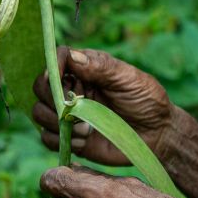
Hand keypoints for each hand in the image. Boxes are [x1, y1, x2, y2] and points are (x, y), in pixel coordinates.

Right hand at [33, 48, 176, 167]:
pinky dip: (61, 140)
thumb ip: (101, 67)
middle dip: (51, 98)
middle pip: (40, 86)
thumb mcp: (129, 79)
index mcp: (86, 69)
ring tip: (85, 129)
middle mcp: (72, 89)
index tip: (58, 78)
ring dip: (56, 122)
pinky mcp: (70, 137)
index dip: (52, 67)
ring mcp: (69, 114)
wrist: (157, 134)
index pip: (57, 59)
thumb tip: (72, 56)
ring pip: (39, 113)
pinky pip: (47, 138)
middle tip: (72, 109)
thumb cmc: (147, 100)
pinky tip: (85, 141)